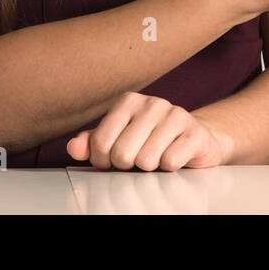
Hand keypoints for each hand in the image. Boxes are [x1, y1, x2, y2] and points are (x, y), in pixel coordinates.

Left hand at [66, 91, 233, 170]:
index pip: (100, 142)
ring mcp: (176, 115)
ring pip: (146, 160)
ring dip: (149, 167)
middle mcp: (153, 103)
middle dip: (127, 166)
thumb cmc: (150, 141)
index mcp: (129, 101)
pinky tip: (173, 157)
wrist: (193, 140)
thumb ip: (92, 143)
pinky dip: (169, 168)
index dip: (104, 161)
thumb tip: (74, 147)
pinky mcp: (195, 133)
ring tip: (156, 158)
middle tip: (137, 160)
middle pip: (122, 153)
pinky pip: (169, 162)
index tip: (114, 160)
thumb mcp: (117, 139)